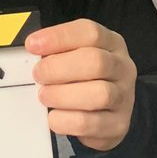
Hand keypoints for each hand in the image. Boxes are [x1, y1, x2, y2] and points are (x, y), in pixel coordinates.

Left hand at [24, 19, 135, 150]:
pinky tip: (54, 116)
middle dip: (58, 68)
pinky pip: (91, 123)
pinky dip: (66, 120)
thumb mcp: (74, 55)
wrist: (106, 111)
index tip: (32, 45)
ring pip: (99, 94)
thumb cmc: (84, 77)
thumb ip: (56, 50)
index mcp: (111, 43)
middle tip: (38, 75)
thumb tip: (32, 49)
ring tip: (44, 96)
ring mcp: (124, 97)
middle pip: (96, 62)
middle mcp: (122, 68)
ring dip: (63, 95)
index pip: (90, 32)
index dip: (58, 37)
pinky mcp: (118, 124)